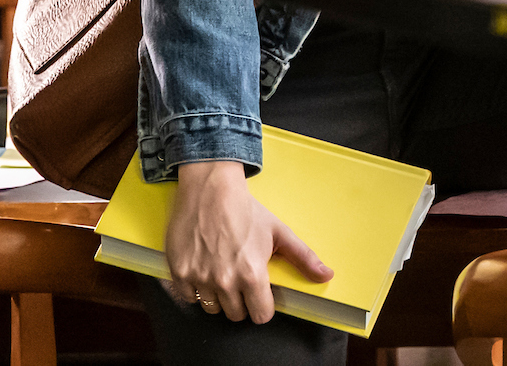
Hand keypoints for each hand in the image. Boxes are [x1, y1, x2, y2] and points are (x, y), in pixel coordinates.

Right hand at [163, 160, 330, 323]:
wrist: (211, 189)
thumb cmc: (246, 210)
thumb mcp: (279, 232)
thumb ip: (303, 257)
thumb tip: (326, 276)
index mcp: (252, 274)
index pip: (261, 315)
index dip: (263, 305)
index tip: (260, 294)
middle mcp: (225, 281)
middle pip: (236, 315)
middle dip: (241, 301)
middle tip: (240, 278)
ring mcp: (200, 278)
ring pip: (212, 309)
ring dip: (218, 297)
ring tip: (222, 273)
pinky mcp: (179, 273)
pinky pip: (189, 298)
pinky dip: (195, 290)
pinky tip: (204, 271)